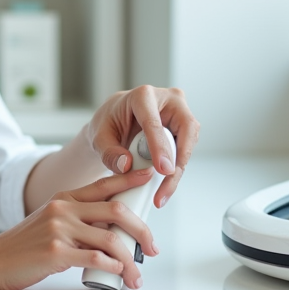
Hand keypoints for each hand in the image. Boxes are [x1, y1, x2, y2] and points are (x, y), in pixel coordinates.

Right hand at [0, 172, 159, 289]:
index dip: (130, 179)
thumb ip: (76, 220)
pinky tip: (118, 275)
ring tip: (136, 275)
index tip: (149, 177)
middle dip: (142, 229)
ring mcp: (59, 229)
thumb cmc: (21, 246)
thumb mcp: (48, 221)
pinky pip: (95, 258)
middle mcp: (63, 208)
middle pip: (116, 209)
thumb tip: (110, 231)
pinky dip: (112, 267)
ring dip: (130, 260)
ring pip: (110, 238)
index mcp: (63, 198)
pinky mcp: (55, 252)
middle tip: (151, 247)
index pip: (104, 184)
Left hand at [85, 86, 199, 208]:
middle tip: (165, 190)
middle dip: (177, 163)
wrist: (116, 120)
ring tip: (162, 193)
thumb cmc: (109, 123)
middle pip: (184, 130)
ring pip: (189, 143)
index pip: (154, 123)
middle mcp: (167, 99)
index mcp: (142, 96)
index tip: (163, 170)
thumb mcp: (99, 138)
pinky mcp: (185, 126)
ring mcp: (180, 111)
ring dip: (177, 170)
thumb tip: (126, 165)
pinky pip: (186, 150)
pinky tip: (165, 186)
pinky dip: (176, 169)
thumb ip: (109, 152)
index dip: (160, 147)